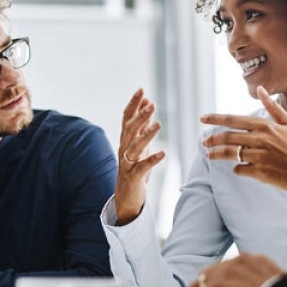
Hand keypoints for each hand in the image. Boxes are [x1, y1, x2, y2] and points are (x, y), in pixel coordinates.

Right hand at [114, 88, 165, 224]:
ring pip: (134, 147)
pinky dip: (152, 160)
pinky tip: (163, 153)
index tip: (141, 90)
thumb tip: (148, 104)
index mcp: (125, 140)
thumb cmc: (134, 168)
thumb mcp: (139, 145)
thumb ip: (142, 126)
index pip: (127, 118)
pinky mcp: (133, 177)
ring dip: (146, 135)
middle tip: (152, 104)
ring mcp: (127, 163)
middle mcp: (123, 149)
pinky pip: (142, 167)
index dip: (133, 104)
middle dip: (140, 116)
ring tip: (158, 124)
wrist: (126, 196)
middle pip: (129, 129)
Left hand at [200, 85, 286, 213]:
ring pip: (230, 153)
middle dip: (212, 139)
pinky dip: (237, 169)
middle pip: (228, 137)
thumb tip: (261, 88)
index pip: (234, 120)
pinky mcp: (261, 172)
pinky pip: (240, 169)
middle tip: (204, 142)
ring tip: (209, 155)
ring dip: (217, 154)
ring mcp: (260, 156)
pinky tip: (238, 168)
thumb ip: (272, 107)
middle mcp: (261, 139)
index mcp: (266, 126)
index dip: (215, 119)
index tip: (203, 118)